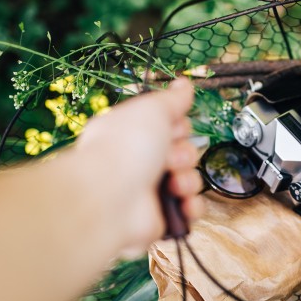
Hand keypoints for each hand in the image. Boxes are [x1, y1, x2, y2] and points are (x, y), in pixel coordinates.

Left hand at [75, 78, 203, 248]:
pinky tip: (183, 204)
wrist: (110, 198)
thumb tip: (184, 83)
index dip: (179, 127)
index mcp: (133, 133)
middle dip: (185, 154)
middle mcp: (140, 161)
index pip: (171, 127)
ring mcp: (149, 191)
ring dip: (189, 180)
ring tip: (174, 184)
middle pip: (184, 153)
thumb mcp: (152, 109)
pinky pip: (188, 211)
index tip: (174, 129)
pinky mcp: (159, 217)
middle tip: (170, 159)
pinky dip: (190, 207)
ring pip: (189, 181)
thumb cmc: (127, 147)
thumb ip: (172, 99)